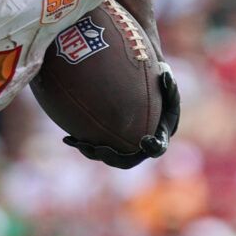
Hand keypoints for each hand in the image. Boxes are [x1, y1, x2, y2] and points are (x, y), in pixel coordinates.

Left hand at [66, 68, 181, 169]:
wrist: (141, 92)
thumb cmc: (157, 87)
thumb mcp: (166, 84)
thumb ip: (167, 83)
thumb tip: (165, 74)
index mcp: (159, 137)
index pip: (158, 147)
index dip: (152, 147)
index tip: (145, 141)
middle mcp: (140, 148)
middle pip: (126, 160)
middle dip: (113, 157)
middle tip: (101, 148)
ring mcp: (122, 148)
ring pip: (107, 156)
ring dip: (93, 152)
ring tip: (81, 143)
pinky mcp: (108, 143)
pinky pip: (94, 147)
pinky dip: (82, 144)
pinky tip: (68, 138)